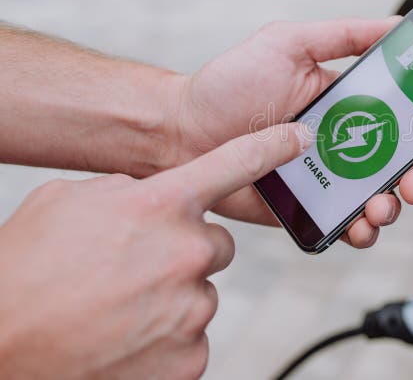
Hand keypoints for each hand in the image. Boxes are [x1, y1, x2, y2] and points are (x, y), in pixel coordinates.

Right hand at [0, 124, 306, 378]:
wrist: (1, 346)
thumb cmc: (25, 270)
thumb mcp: (70, 202)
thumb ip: (128, 191)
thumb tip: (152, 196)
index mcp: (160, 205)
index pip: (235, 162)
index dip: (272, 146)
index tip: (300, 138)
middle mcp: (188, 252)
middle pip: (216, 244)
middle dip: (185, 253)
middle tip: (138, 268)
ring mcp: (192, 309)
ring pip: (200, 293)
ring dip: (171, 298)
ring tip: (118, 307)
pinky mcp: (191, 358)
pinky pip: (192, 337)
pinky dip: (166, 339)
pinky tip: (125, 336)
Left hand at [173, 17, 412, 247]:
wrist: (182, 134)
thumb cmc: (228, 84)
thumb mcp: (287, 42)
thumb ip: (343, 34)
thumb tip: (398, 23)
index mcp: (349, 98)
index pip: (409, 108)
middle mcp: (347, 137)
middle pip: (405, 158)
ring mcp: (330, 174)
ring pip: (383, 194)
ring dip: (395, 203)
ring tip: (381, 204)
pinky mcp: (310, 205)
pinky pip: (348, 221)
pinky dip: (363, 229)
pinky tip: (360, 225)